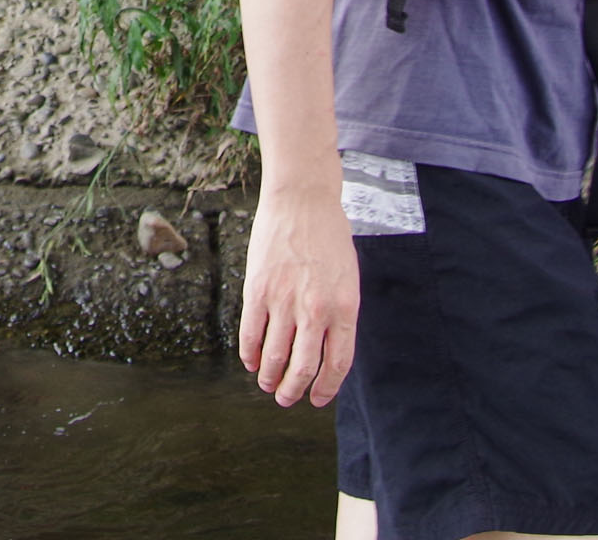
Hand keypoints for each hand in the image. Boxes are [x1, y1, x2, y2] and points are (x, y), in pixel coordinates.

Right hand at [238, 184, 358, 405]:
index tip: (318, 398)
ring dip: (269, 377)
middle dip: (294, 391)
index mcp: (344, 309)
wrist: (303, 200)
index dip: (326, 387)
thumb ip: (339, 315)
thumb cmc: (329, 238)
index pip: (337, 364)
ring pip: (274, 356)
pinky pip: (251, 333)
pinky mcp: (258, 290)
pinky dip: (249, 353)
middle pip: (304, 368)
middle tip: (287, 398)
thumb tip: (326, 350)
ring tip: (267, 384)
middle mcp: (315, 310)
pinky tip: (250, 361)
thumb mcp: (348, 279)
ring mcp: (284, 301)